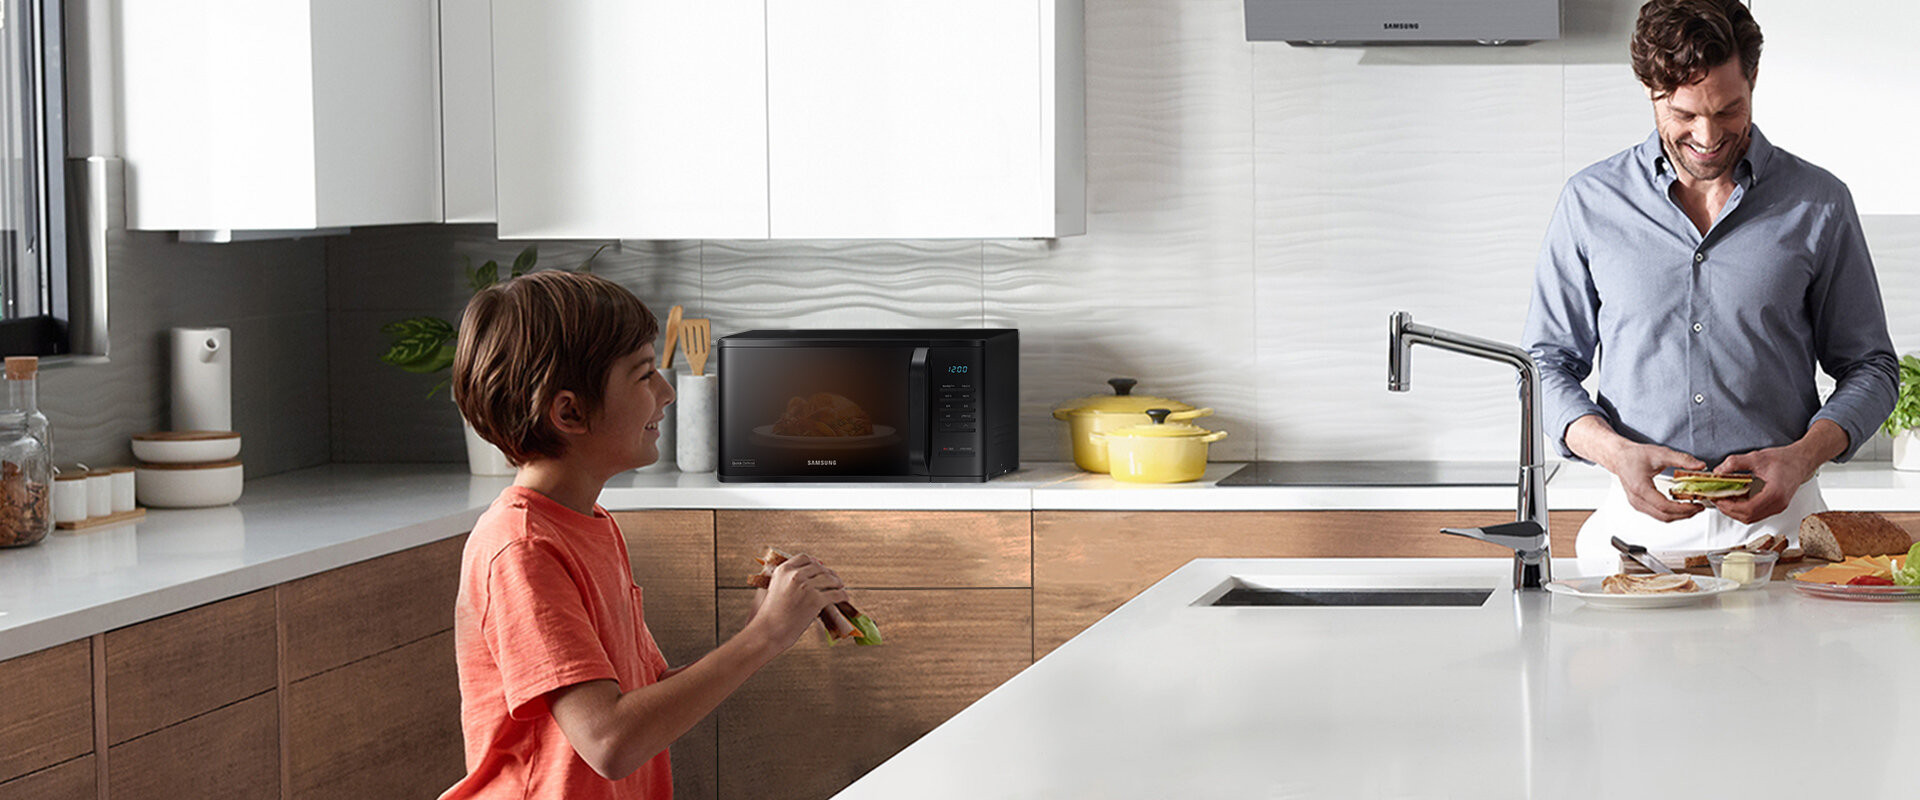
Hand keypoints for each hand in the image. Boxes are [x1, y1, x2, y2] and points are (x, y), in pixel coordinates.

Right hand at [743, 554, 848, 652]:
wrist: (768, 631)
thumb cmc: (771, 614)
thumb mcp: (775, 588)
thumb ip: (788, 579)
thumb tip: (809, 575)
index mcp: (783, 570)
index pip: (805, 558)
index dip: (816, 563)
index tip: (822, 568)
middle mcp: (795, 575)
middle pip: (820, 568)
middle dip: (829, 573)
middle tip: (835, 580)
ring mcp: (806, 586)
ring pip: (830, 579)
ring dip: (838, 583)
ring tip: (840, 588)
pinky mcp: (816, 600)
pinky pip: (836, 594)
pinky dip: (843, 596)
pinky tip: (844, 598)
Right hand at [1567, 415, 1705, 522]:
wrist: (1619, 457)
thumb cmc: (1634, 456)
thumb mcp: (1661, 453)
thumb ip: (1682, 459)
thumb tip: (1700, 465)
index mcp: (1641, 488)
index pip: (1664, 506)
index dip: (1683, 509)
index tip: (1696, 505)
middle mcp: (1637, 499)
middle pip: (1664, 516)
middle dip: (1684, 514)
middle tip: (1698, 507)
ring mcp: (1637, 504)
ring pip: (1661, 517)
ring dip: (1678, 515)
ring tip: (1691, 507)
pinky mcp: (1639, 504)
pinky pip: (1657, 514)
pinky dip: (1670, 513)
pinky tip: (1679, 506)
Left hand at [1709, 447, 1815, 523]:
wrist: (1801, 460)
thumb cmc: (1784, 459)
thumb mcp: (1756, 457)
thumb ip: (1735, 463)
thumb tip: (1718, 471)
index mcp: (1775, 493)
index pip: (1748, 508)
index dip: (1729, 506)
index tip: (1717, 498)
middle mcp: (1778, 504)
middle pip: (1748, 516)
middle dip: (1729, 510)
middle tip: (1716, 499)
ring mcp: (1778, 507)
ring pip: (1751, 518)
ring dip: (1735, 511)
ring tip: (1723, 499)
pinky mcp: (1776, 506)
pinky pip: (1756, 514)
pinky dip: (1743, 509)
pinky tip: (1735, 499)